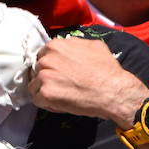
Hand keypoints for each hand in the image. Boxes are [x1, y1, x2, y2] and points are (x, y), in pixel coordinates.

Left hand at [29, 38, 148, 127]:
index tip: (59, 73)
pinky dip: (47, 104)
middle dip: (48, 78)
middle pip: (37, 70)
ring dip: (46, 91)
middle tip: (62, 85)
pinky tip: (61, 103)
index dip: (51, 66)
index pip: (43, 55)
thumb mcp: (93, 46)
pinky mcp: (46, 93)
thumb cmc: (106, 70)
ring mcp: (45, 76)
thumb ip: (74, 45)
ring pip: (35, 85)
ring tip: (62, 95)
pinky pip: (37, 100)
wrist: (114, 91)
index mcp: (55, 45)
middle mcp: (47, 59)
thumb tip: (68, 46)